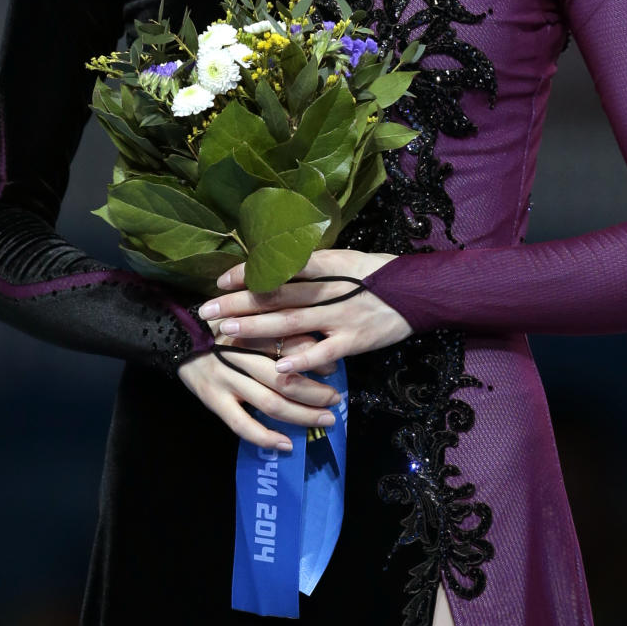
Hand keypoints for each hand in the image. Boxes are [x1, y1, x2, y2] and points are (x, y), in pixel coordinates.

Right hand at [176, 330, 340, 452]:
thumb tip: (314, 341)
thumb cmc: (218, 321)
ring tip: (324, 420)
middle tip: (336, 400)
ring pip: (270, 402)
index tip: (334, 367)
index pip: (291, 344)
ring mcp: (225, 378)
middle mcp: (240, 353)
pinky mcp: (212, 399)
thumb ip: (274, 321)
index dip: (315, 358)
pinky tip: (285, 445)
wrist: (173, 332)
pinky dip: (265, 437)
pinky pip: (241, 424)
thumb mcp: (245, 312)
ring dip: (301, 415)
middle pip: (286, 378)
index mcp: (250, 328)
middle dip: (316, 392)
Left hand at [196, 249, 413, 377]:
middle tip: (207, 309)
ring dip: (257, 328)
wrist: (420, 291)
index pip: (280, 265)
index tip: (220, 279)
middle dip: (239, 302)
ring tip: (226, 332)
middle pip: (278, 294)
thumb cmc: (377, 275)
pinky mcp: (354, 341)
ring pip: (293, 321)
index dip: (249, 272)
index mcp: (328, 263)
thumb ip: (312, 266)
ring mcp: (342, 316)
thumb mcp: (345, 260)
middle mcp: (330, 288)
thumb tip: (273, 266)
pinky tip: (276, 366)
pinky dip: (300, 359)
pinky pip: (323, 351)